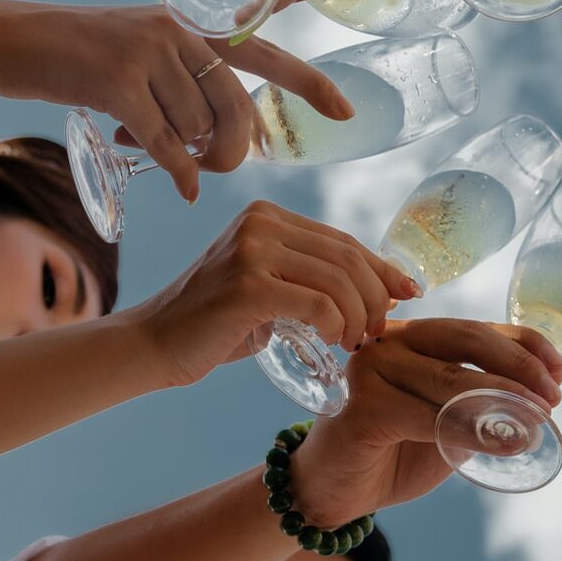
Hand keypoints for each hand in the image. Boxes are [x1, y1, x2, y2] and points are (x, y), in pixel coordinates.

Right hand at [0, 4, 350, 201]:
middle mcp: (180, 33)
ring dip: (189, 156)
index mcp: (193, 25)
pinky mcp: (118, 82)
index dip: (310, 84)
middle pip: (238, 108)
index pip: (266, 55)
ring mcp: (150, 54)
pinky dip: (177, 171)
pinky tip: (182, 185)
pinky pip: (166, 143)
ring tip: (159, 150)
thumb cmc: (76, 53)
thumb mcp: (142, 50)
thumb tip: (220, 141)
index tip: (348, 111)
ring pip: (200, 129)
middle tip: (210, 164)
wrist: (9, 37)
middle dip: (232, 148)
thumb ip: (185, 81)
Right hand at [128, 202, 419, 386]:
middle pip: (346, 257)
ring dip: (360, 316)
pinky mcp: (246, 285)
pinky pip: (316, 303)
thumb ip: (311, 279)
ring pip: (337, 280)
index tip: (409, 292)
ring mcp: (251, 250)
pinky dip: (337, 324)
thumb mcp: (269, 289)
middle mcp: (260, 223)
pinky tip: (336, 341)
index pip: (342, 240)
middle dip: (376, 296)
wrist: (152, 345)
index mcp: (267, 216)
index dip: (381, 267)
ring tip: (357, 342)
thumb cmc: (216, 324)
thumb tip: (382, 290)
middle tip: (380, 331)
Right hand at [290, 318, 561, 525]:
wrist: (333, 491)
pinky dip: (473, 431)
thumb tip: (543, 399)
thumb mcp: (447, 421)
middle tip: (554, 395)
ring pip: (451, 380)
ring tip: (538, 422)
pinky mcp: (362, 406)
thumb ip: (482, 404)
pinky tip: (506, 443)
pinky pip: (429, 417)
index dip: (524, 343)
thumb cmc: (393, 451)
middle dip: (519, 366)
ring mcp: (372, 369)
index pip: (477, 328)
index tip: (560, 368)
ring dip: (503, 401)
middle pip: (466, 340)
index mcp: (415, 336)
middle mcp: (390, 340)